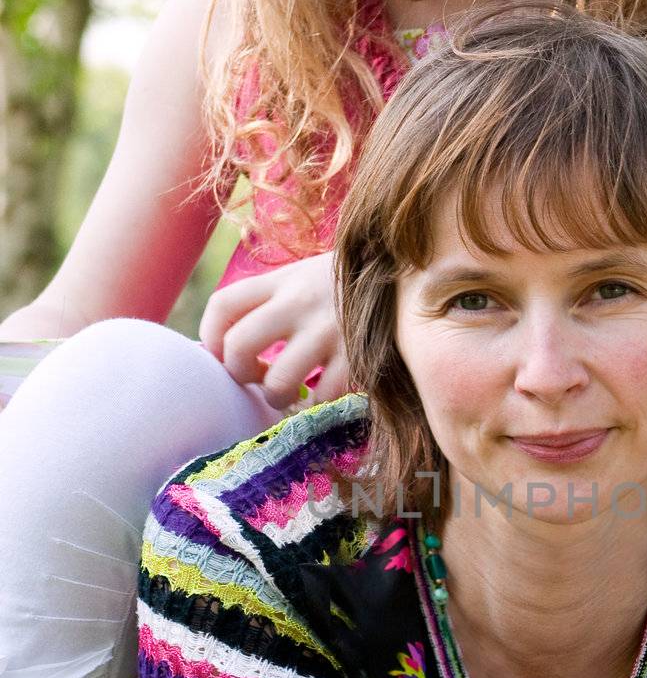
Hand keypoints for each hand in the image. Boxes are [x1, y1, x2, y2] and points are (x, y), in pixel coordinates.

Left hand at [198, 254, 349, 407]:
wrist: (407, 272)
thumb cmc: (346, 285)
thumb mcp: (304, 277)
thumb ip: (270, 301)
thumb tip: (227, 349)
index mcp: (282, 281)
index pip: (224, 306)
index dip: (209, 338)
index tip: (222, 355)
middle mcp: (300, 302)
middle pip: (239, 347)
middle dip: (239, 374)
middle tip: (255, 378)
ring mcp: (330, 330)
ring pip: (280, 383)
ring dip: (278, 399)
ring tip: (289, 393)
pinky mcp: (359, 356)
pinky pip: (324, 397)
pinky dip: (317, 405)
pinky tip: (321, 395)